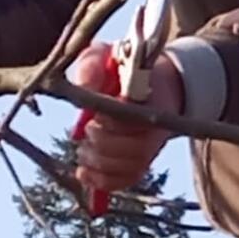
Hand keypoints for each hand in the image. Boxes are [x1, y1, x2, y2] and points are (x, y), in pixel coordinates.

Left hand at [72, 43, 183, 195]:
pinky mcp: (142, 160)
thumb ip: (91, 65)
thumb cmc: (121, 68)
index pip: (132, 118)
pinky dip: (103, 182)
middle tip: (86, 133)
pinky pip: (127, 179)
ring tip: (83, 152)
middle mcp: (155, 125)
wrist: (152, 83)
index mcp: (147, 96)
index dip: (109, 123)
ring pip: (130, 167)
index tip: (93, 118)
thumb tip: (85, 87)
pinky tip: (84, 173)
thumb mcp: (104, 56)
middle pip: (134, 149)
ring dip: (100, 164)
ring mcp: (150, 145)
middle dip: (102, 144)